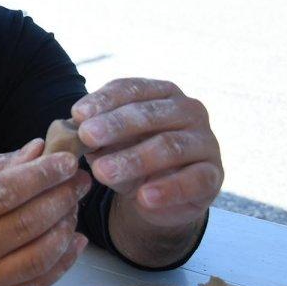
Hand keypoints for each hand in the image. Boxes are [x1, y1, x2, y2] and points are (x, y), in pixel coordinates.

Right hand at [0, 139, 90, 285]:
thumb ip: (0, 167)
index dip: (40, 176)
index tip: (67, 162)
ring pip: (38, 256)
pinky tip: (75, 238)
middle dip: (61, 199)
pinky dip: (65, 260)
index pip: (3, 194)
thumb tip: (42, 150)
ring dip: (66, 228)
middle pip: (26, 225)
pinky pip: (39, 282)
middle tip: (80, 181)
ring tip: (73, 208)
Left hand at [73, 78, 221, 228]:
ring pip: (169, 146)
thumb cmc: (131, 155)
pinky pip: (193, 180)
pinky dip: (168, 189)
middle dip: (115, 125)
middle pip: (150, 114)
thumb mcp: (110, 143)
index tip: (77, 114)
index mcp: (162, 93)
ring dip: (133, 159)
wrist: (161, 195)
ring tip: (102, 172)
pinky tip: (144, 197)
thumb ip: (97, 135)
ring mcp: (205, 141)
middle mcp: (188, 111)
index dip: (104, 100)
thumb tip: (73, 131)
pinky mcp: (213, 175)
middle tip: (86, 136)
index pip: (132, 89)